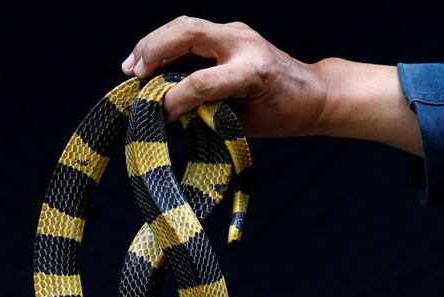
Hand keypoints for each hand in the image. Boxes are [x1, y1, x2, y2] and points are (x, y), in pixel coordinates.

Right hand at [121, 16, 422, 154]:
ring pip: (186, 25)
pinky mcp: (230, 32)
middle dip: (154, 51)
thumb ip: (209, 113)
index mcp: (253, 72)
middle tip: (131, 74)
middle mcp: (244, 44)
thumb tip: (168, 110)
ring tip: (131, 66)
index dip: (174, 99)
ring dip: (154, 43)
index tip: (157, 115)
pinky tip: (147, 60)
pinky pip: (191, 30)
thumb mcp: (245, 124)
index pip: (202, 81)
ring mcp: (237, 32)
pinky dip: (166, 43)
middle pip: (189, 34)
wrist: (312, 93)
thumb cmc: (280, 115)